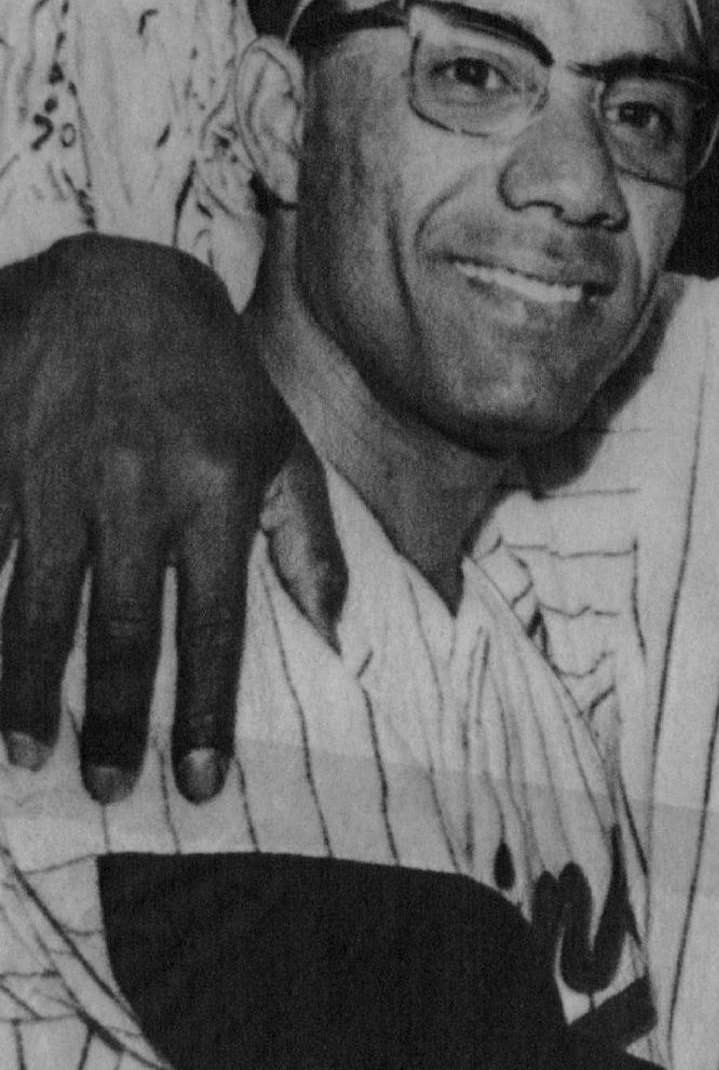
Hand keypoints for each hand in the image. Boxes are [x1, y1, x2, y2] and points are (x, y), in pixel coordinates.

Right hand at [0, 236, 344, 802]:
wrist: (115, 283)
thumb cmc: (212, 377)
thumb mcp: (280, 443)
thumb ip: (308, 537)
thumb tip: (336, 629)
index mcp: (217, 493)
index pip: (216, 623)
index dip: (203, 709)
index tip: (197, 781)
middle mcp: (138, 494)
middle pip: (123, 629)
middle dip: (114, 718)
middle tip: (104, 786)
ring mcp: (58, 479)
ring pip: (34, 606)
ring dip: (27, 689)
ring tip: (25, 750)